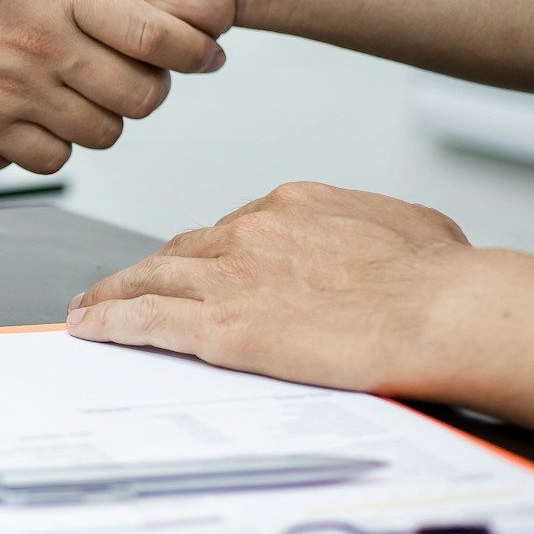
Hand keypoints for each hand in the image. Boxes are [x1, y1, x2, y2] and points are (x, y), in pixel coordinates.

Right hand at [0, 0, 224, 172]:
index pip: (156, 35)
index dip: (188, 48)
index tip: (199, 49)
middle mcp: (42, 43)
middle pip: (139, 97)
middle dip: (150, 89)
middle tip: (141, 74)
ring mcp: (9, 88)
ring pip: (97, 133)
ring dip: (102, 120)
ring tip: (92, 96)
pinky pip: (42, 156)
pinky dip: (50, 147)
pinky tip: (42, 119)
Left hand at [64, 182, 472, 395]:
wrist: (443, 309)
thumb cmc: (443, 279)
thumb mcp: (412, 229)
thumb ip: (374, 232)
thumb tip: (383, 243)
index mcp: (293, 205)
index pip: (232, 230)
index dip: (208, 254)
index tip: (198, 269)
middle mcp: (251, 230)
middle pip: (182, 251)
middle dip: (155, 270)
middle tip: (127, 286)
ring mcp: (228, 274)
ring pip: (151, 279)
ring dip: (115, 292)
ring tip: (91, 308)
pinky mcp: (217, 323)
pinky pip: (144, 319)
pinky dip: (111, 322)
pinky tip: (90, 328)